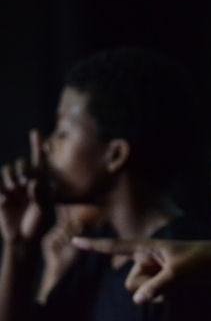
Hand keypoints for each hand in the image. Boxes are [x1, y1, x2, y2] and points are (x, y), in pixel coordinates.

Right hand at [0, 130, 52, 246]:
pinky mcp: (2, 194)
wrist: (23, 240)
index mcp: (42, 182)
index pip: (40, 161)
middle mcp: (28, 182)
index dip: (37, 146)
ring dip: (10, 179)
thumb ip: (40, 195)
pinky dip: (2, 189)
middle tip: (24, 187)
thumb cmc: (39, 225)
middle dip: (22, 173)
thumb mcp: (44, 211)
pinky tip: (7, 200)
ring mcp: (14, 187)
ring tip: (14, 194)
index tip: (35, 132)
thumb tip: (34, 181)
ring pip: (8, 170)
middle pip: (22, 164)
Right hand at [72, 238, 210, 303]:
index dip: (95, 245)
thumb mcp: (179, 274)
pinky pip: (151, 295)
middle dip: (146, 287)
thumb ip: (156, 287)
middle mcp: (149, 257)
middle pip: (131, 281)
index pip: (118, 246)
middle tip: (171, 278)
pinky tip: (180, 287)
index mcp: (150, 246)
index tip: (75, 239)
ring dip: (157, 293)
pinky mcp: (163, 279)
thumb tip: (137, 299)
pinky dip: (163, 296)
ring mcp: (155, 269)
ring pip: (140, 291)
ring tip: (179, 281)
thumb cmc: (202, 262)